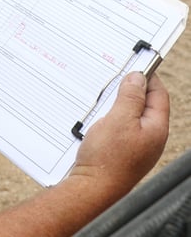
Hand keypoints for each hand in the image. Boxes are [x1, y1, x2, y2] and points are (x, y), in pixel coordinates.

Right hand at [69, 71, 168, 197]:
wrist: (93, 188)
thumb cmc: (108, 158)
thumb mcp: (119, 119)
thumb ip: (131, 97)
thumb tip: (138, 78)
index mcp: (156, 129)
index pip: (158, 94)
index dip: (148, 77)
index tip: (135, 63)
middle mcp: (150, 137)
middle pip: (146, 103)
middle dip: (132, 88)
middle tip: (117, 76)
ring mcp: (137, 144)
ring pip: (132, 113)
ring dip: (120, 101)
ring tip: (106, 95)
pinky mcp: (123, 149)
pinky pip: (121, 124)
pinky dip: (112, 114)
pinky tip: (99, 115)